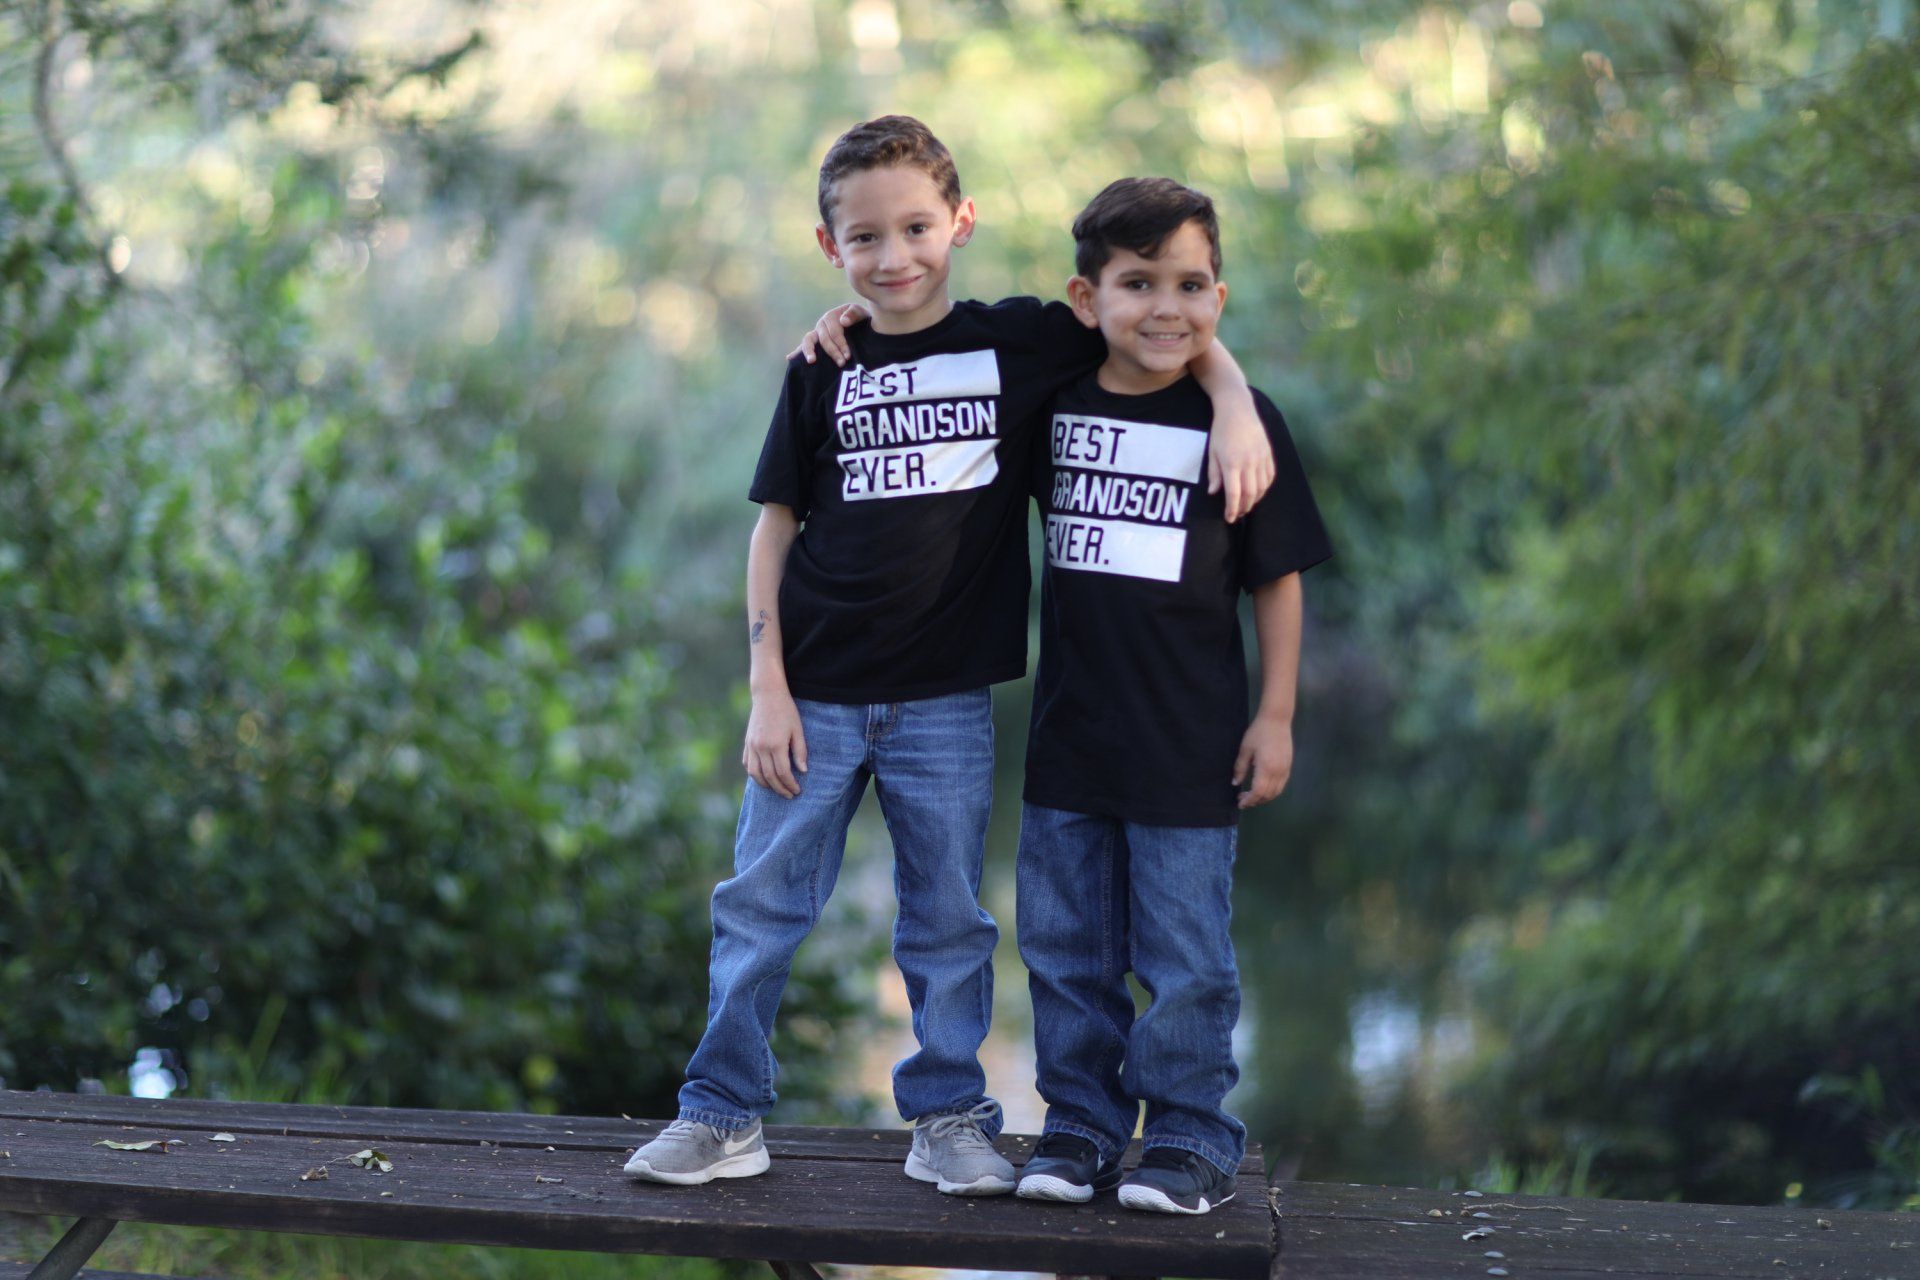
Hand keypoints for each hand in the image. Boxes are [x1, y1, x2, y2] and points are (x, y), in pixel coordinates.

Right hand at [742, 691, 808, 797]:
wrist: (768, 695)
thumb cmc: (786, 711)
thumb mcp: (798, 730)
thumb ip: (800, 751)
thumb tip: (803, 771)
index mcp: (776, 744)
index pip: (782, 773)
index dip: (790, 784)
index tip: (797, 790)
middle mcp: (761, 747)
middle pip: (769, 776)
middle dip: (780, 789)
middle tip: (790, 795)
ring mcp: (751, 745)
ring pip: (755, 774)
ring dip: (766, 785)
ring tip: (776, 789)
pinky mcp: (747, 743)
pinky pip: (747, 764)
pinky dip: (754, 774)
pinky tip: (763, 777)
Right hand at [791, 303, 871, 365]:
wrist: (862, 324)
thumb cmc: (862, 319)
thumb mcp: (861, 313)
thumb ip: (853, 314)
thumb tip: (843, 321)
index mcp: (831, 317)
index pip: (835, 332)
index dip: (841, 344)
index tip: (848, 356)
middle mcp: (821, 324)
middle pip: (823, 339)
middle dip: (833, 351)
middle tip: (841, 363)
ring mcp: (816, 333)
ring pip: (808, 340)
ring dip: (809, 351)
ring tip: (811, 361)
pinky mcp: (814, 342)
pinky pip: (804, 346)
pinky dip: (796, 352)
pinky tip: (789, 358)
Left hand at [1207, 400, 1275, 523]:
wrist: (1238, 409)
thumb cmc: (1221, 430)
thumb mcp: (1212, 452)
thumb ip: (1214, 474)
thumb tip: (1214, 493)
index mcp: (1232, 463)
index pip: (1234, 494)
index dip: (1232, 509)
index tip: (1229, 518)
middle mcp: (1249, 462)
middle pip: (1250, 494)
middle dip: (1244, 507)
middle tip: (1238, 514)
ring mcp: (1261, 458)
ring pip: (1262, 487)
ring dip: (1255, 500)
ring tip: (1247, 504)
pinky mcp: (1268, 453)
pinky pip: (1270, 476)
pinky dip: (1265, 487)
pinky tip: (1258, 491)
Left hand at [1233, 715, 1293, 808]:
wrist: (1276, 720)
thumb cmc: (1258, 733)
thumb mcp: (1245, 750)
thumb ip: (1240, 768)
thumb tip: (1235, 783)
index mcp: (1266, 768)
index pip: (1258, 792)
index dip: (1249, 800)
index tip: (1240, 802)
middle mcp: (1278, 772)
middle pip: (1268, 795)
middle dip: (1255, 801)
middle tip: (1243, 799)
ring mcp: (1285, 770)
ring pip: (1276, 792)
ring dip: (1264, 798)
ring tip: (1252, 796)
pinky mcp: (1289, 767)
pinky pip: (1281, 785)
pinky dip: (1272, 791)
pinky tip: (1263, 788)